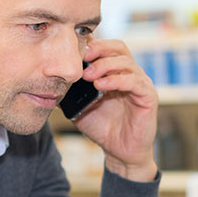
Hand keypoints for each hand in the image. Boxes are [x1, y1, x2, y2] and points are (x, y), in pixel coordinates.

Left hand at [73, 38, 158, 181]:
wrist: (119, 152)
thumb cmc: (102, 127)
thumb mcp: (79, 105)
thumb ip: (69, 91)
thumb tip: (49, 79)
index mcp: (115, 72)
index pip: (106, 47)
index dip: (92, 44)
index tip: (73, 50)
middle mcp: (129, 73)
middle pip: (118, 48)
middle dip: (98, 49)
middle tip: (81, 58)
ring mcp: (140, 83)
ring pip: (125, 62)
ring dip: (104, 65)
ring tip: (88, 75)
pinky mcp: (148, 96)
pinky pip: (134, 82)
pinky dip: (116, 80)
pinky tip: (100, 86)